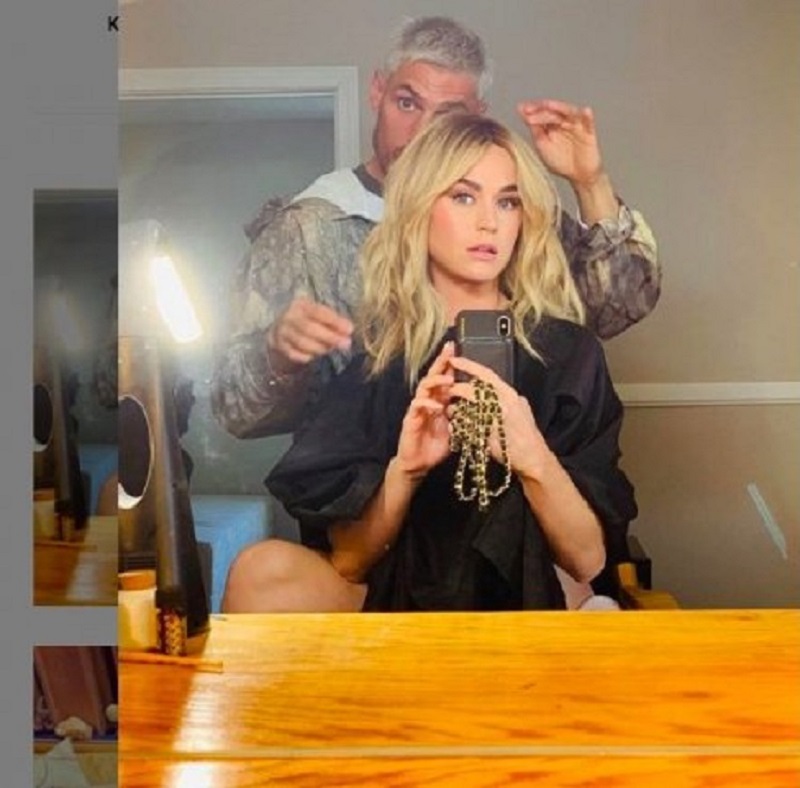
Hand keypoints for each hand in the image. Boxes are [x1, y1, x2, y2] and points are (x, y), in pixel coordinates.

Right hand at [267, 296, 352, 372]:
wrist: (281, 330)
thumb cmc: (307, 321)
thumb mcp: (318, 316)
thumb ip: (333, 322)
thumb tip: (348, 330)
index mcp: (301, 304)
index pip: (319, 312)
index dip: (335, 321)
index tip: (350, 329)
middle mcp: (289, 316)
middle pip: (309, 328)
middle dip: (330, 337)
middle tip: (346, 344)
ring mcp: (282, 331)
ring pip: (302, 342)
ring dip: (320, 348)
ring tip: (330, 349)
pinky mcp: (278, 345)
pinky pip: (295, 354)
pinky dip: (307, 356)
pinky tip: (315, 355)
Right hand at [395, 343, 455, 480]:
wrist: (418, 464)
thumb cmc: (436, 447)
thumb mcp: (456, 429)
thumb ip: (464, 416)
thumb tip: (482, 408)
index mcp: (440, 400)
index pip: (446, 377)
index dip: (451, 364)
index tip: (459, 350)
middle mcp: (428, 401)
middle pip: (434, 375)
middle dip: (442, 362)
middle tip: (450, 350)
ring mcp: (418, 409)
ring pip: (424, 387)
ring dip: (436, 381)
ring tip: (448, 379)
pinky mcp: (410, 419)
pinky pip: (417, 406)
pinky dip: (428, 404)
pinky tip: (438, 405)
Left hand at [449, 355, 548, 478]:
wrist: (532, 457)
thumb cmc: (528, 434)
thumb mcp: (523, 408)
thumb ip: (511, 397)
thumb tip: (500, 389)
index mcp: (509, 394)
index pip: (486, 374)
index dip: (468, 366)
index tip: (454, 360)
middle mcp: (501, 403)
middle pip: (472, 390)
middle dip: (457, 388)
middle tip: (448, 388)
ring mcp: (493, 419)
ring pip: (465, 407)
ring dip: (455, 408)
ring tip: (450, 409)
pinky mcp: (485, 435)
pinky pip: (465, 426)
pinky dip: (457, 424)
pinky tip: (454, 425)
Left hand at [517, 99, 605, 189]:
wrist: (579, 175)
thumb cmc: (561, 161)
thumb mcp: (543, 146)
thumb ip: (535, 131)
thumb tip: (524, 115)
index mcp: (552, 125)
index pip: (542, 113)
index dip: (532, 110)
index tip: (520, 109)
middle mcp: (564, 122)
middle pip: (553, 112)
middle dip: (540, 110)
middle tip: (529, 110)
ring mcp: (577, 125)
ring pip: (569, 113)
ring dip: (559, 108)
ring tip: (549, 105)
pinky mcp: (589, 132)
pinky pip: (589, 123)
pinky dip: (587, 116)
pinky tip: (586, 110)